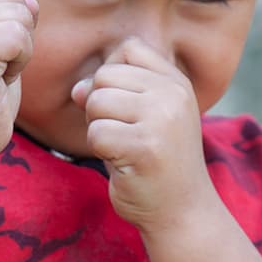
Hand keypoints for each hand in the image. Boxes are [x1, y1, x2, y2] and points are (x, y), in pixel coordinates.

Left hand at [71, 37, 215, 232]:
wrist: (183, 212)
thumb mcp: (148, 117)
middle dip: (100, 105)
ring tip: (125, 149)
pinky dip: (100, 151)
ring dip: (99, 129)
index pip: (129, 49)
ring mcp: (160, 119)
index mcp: (177, 82)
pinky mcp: (143, 146)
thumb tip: (78, 89)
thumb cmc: (158, 164)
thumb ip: (116, 93)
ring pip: (96, 102)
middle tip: (123, 134)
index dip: (112, 76)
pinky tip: (123, 164)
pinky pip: (96, 134)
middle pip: (105, 75)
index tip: (124, 107)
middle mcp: (173, 95)